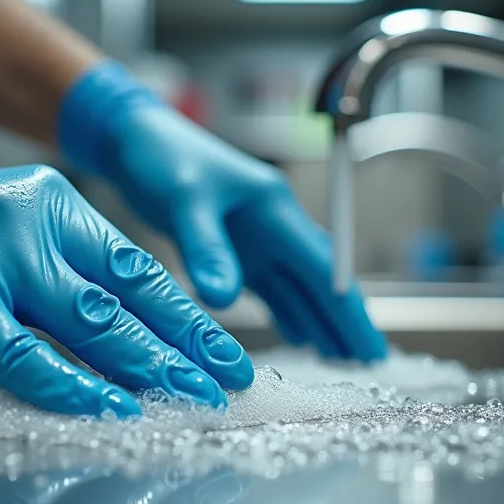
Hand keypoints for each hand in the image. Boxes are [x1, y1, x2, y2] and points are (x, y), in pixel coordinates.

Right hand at [0, 93, 253, 416]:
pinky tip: (113, 409)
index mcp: (48, 204)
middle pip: (130, 296)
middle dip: (187, 347)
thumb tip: (113, 333)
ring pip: (94, 325)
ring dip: (150, 370)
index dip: (186, 314)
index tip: (224, 349)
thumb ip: (49, 271)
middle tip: (230, 383)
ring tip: (194, 400)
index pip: (136, 265)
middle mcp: (32, 226)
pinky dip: (74, 389)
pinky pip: (28, 359)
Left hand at [59, 61, 386, 360]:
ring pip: (298, 287)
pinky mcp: (233, 247)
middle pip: (319, 281)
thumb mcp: (184, 202)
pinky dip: (288, 311)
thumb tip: (223, 298)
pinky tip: (298, 334)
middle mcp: (273, 223)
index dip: (348, 309)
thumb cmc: (160, 158)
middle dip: (345, 322)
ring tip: (341, 359)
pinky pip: (270, 285)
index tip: (370, 345)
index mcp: (273, 208)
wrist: (132, 139)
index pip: (322, 267)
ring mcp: (255, 237)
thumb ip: (206, 249)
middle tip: (370, 364)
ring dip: (320, 321)